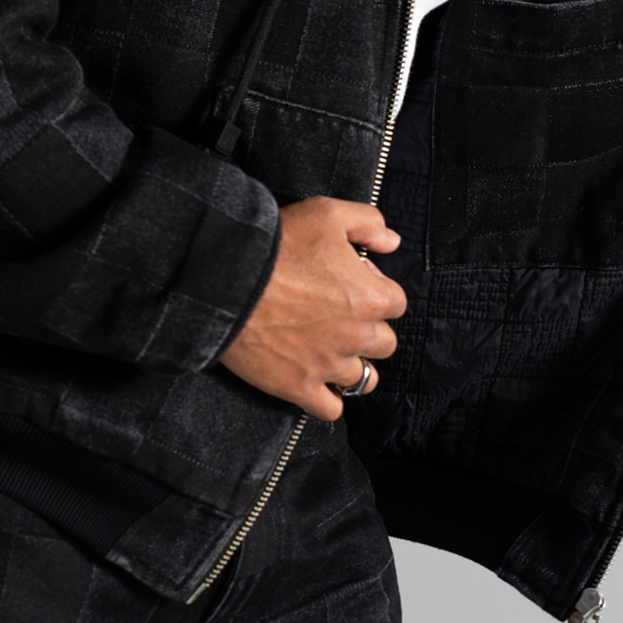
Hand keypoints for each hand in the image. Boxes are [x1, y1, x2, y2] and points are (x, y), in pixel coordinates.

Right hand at [219, 196, 406, 420]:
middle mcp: (357, 336)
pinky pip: (331, 409)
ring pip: (364, 379)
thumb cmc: (278, 244)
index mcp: (371, 297)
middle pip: (384, 343)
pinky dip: (328, 398)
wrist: (227, 280)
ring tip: (330, 349)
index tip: (350, 283)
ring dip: (352, 365)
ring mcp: (328, 366)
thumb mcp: (328, 213)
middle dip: (368, 329)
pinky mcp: (299, 388)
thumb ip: (369, 223)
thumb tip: (390, 241)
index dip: (374, 289)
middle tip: (339, 315)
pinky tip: (318, 380)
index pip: (396, 303)